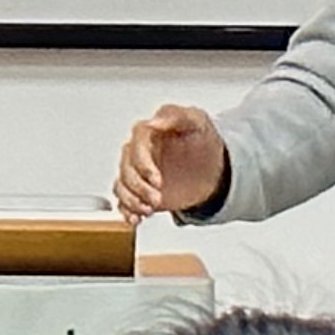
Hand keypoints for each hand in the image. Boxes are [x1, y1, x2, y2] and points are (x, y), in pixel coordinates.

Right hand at [113, 104, 226, 220]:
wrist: (212, 168)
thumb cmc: (202, 141)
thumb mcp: (197, 121)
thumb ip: (176, 116)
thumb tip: (154, 121)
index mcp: (149, 132)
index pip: (136, 144)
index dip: (143, 164)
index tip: (157, 179)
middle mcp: (139, 152)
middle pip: (126, 168)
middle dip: (140, 187)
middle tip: (157, 198)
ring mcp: (138, 173)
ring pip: (122, 185)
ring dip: (132, 200)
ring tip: (149, 210)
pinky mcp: (140, 191)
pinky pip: (123, 200)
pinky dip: (127, 210)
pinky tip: (136, 218)